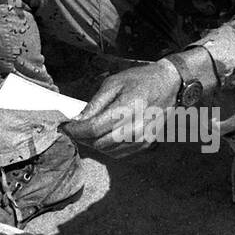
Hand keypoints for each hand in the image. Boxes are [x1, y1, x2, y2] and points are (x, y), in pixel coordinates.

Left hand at [63, 61, 180, 158]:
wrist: (170, 85)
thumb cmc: (141, 80)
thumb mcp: (114, 83)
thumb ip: (95, 103)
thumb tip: (78, 119)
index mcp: (126, 108)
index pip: (93, 128)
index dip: (75, 130)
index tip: (64, 127)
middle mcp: (136, 127)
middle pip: (99, 143)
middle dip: (83, 138)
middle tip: (75, 129)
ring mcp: (142, 138)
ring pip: (108, 151)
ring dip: (95, 143)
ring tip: (90, 131)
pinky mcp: (146, 144)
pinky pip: (120, 153)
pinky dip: (108, 147)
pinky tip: (105, 135)